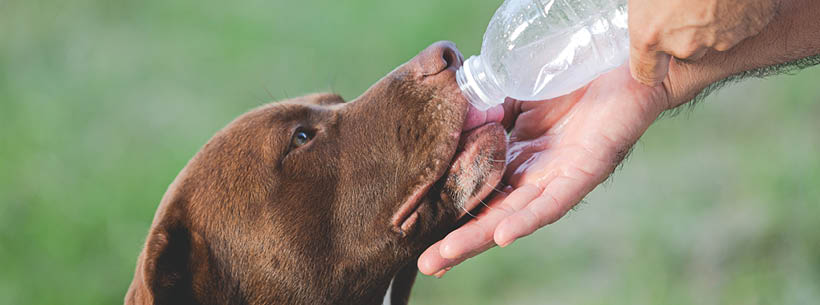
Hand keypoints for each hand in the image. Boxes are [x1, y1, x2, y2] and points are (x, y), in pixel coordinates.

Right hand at [418, 65, 668, 275]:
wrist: (622, 63)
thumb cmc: (570, 79)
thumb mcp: (515, 92)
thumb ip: (485, 106)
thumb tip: (450, 119)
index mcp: (514, 159)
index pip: (475, 191)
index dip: (449, 210)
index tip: (415, 231)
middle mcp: (533, 175)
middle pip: (490, 215)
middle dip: (458, 240)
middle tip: (425, 263)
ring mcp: (557, 177)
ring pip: (514, 215)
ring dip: (481, 237)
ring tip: (448, 255)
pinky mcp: (584, 170)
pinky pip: (553, 201)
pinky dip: (528, 218)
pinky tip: (504, 235)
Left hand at [628, 0, 778, 84]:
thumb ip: (644, 9)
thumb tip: (645, 12)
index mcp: (650, 34)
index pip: (645, 73)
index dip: (649, 63)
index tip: (652, 53)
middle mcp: (684, 44)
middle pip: (683, 53)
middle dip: (682, 35)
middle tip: (685, 4)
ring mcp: (719, 38)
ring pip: (713, 40)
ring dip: (711, 23)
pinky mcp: (749, 27)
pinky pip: (741, 25)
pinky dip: (738, 13)